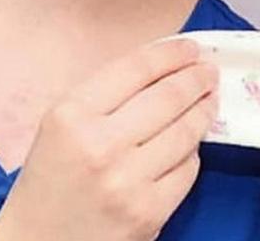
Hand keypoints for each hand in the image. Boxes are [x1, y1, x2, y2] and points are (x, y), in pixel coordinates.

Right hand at [0, 38, 217, 240]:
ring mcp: (128, 181)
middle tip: (208, 71)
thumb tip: (161, 66)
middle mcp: (100, 145)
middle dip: (196, 78)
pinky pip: (187, 170)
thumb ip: (104, 94)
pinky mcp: (149, 212)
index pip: (136, 69)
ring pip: (185, 132)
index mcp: (72, 115)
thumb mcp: (60, 124)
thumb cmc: (50, 179)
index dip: (171, 53)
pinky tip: (190, 143)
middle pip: (169, 96)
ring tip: (209, 99)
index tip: (190, 48)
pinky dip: (192, 153)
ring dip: (203, 110)